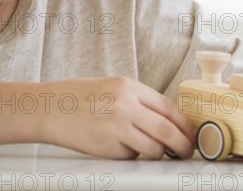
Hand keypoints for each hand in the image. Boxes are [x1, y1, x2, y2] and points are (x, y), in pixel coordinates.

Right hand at [38, 76, 195, 159]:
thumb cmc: (79, 97)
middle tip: (186, 151)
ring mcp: (116, 127)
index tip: (192, 133)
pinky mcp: (107, 147)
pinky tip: (117, 145)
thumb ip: (139, 100)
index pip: (168, 107)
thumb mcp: (113, 87)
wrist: (51, 108)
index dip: (185, 124)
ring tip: (148, 149)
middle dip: (182, 145)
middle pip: (167, 130)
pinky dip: (131, 155)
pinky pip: (131, 156)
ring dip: (156, 153)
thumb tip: (168, 119)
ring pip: (153, 148)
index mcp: (128, 86)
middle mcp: (125, 105)